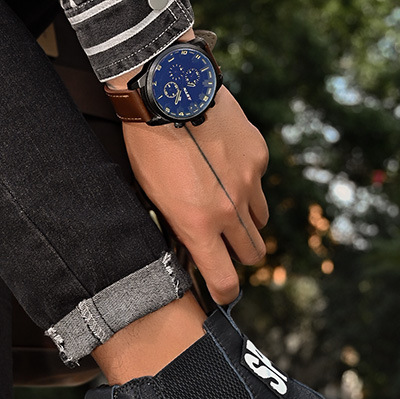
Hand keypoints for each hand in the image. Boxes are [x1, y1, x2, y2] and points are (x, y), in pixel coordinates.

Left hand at [119, 86, 269, 304]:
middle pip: (253, 253)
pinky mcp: (258, 156)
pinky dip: (247, 187)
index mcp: (197, 225)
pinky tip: (225, 170)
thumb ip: (179, 226)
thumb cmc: (149, 149)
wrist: (169, 93)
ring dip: (247, 223)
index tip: (222, 293)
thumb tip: (191, 245)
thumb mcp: (153, 197)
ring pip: (261, 222)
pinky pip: (259, 185)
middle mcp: (229, 210)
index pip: (225, 279)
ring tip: (224, 208)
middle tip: (224, 249)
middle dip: (240, 257)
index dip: (226, 293)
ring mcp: (248, 182)